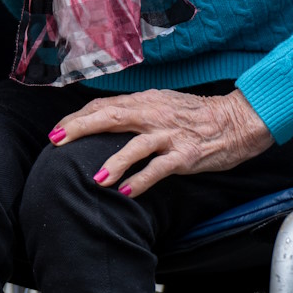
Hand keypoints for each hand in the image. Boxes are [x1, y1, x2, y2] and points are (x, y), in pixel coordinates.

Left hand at [50, 89, 273, 198]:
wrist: (236, 121)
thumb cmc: (196, 115)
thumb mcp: (162, 104)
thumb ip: (135, 111)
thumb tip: (104, 117)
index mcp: (145, 101)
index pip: (104, 105)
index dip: (78, 117)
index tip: (58, 129)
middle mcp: (154, 114)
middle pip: (110, 117)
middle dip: (80, 128)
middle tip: (56, 140)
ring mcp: (169, 135)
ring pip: (134, 146)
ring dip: (112, 162)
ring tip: (94, 178)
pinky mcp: (185, 155)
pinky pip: (158, 169)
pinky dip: (141, 180)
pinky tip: (125, 192)